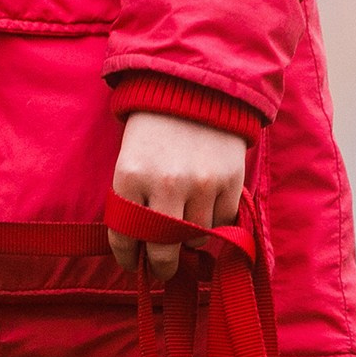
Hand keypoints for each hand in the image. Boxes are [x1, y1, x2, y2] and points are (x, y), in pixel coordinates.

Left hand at [109, 111, 246, 280]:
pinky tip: (207, 204)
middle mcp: (166, 184)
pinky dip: (215, 221)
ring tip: (186, 221)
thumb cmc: (155, 130)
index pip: (125, 238)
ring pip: (196, 238)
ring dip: (190, 237)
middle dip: (161, 266)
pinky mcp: (230, 180)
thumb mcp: (130, 161)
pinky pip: (223, 222)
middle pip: (163, 251)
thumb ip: (132, 202)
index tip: (133, 264)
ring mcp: (201, 183)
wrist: (195, 88)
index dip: (128, 258)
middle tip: (162, 267)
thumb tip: (141, 251)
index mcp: (130, 177)